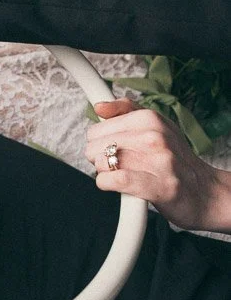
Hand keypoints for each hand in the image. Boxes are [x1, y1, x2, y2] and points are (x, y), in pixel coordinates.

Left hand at [86, 98, 230, 232]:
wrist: (205, 192)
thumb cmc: (176, 159)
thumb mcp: (157, 126)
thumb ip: (127, 111)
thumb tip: (99, 107)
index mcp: (150, 119)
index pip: (97, 128)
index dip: (97, 143)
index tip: (109, 149)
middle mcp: (154, 137)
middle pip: (94, 146)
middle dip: (98, 158)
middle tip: (115, 164)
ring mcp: (158, 161)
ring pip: (102, 163)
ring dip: (104, 173)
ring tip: (120, 175)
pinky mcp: (158, 187)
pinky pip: (115, 180)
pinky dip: (107, 184)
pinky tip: (115, 185)